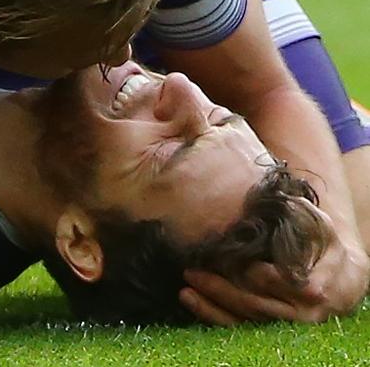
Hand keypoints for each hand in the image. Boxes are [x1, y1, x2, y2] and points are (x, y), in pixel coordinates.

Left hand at [179, 233, 369, 325]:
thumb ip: (298, 214)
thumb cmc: (323, 247)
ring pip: (243, 319)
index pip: (276, 283)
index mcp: (311, 286)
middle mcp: (297, 312)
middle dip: (222, 289)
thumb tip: (276, 198)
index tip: (229, 259)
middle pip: (254, 303)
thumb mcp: (319, 227)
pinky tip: (190, 298)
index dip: (254, 274)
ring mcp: (280, 323)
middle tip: (193, 272)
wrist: (339, 281)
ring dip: (211, 305)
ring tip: (185, 289)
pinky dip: (212, 314)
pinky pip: (237, 326)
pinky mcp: (266, 328)